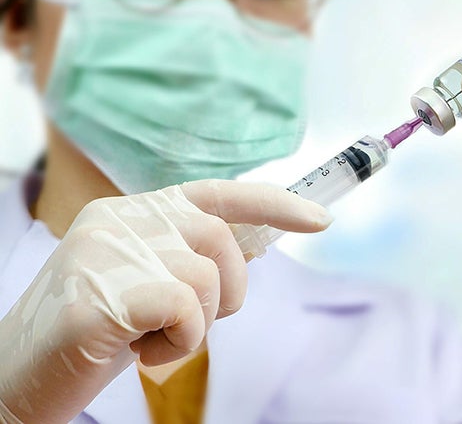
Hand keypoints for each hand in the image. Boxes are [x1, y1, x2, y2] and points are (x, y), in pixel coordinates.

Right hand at [0, 180, 330, 423]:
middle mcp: (119, 220)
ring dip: (198, 323)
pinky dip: (180, 341)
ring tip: (153, 338)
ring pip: (207, 276)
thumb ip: (194, 256)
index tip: (321, 219)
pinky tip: (142, 351)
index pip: (217, 192)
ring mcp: (105, 252)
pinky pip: (185, 307)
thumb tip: (259, 241)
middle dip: (230, 289)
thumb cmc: (99, 333)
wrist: (19, 378)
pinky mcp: (100, 294)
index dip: (275, 203)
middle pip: (220, 236)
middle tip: (193, 321)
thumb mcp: (151, 283)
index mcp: (132, 212)